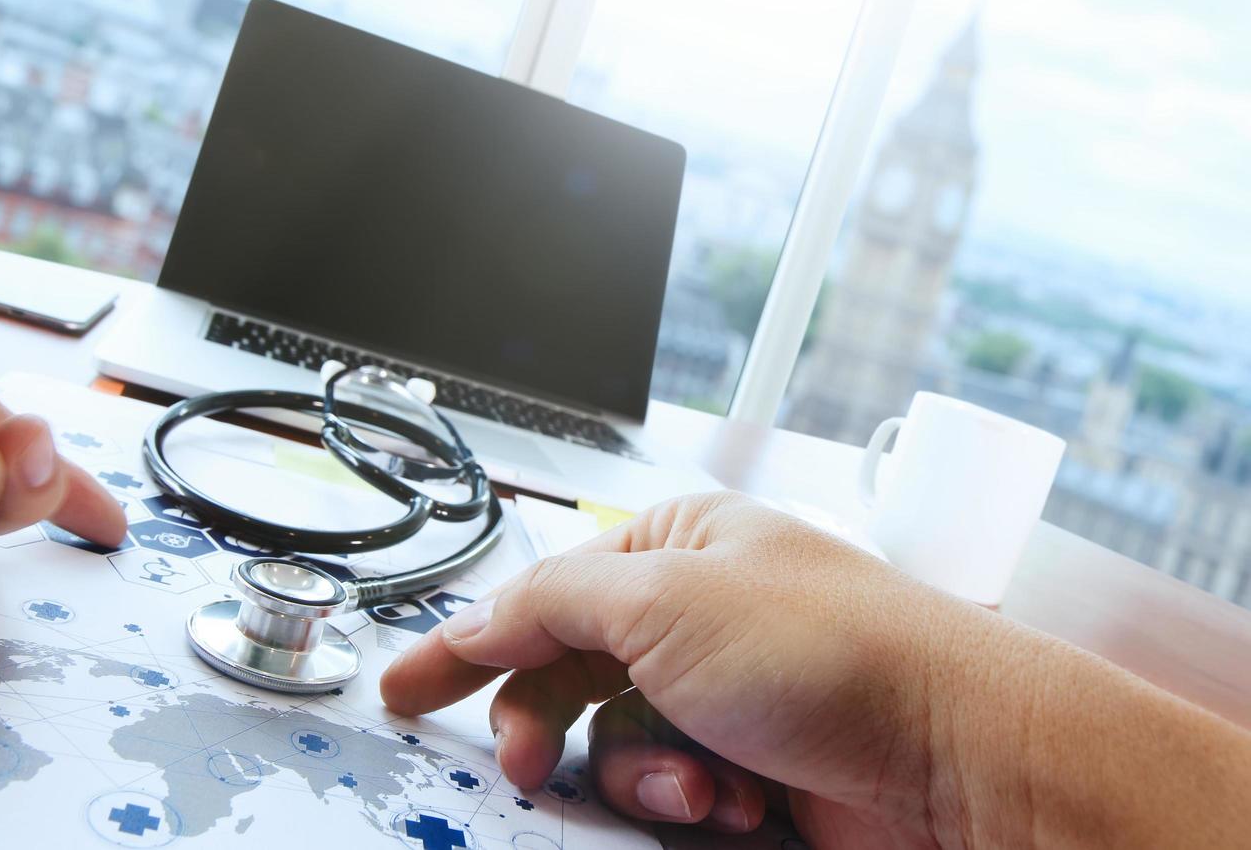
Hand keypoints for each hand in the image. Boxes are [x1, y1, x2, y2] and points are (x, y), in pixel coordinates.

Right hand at [381, 492, 1250, 847]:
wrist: (953, 756)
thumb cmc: (831, 649)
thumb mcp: (661, 600)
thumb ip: (549, 603)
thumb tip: (478, 616)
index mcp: (675, 549)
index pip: (539, 594)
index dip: (464, 645)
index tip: (401, 693)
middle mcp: (696, 616)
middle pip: (566, 682)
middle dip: (547, 732)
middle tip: (523, 767)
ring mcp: (723, 695)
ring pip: (612, 751)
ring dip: (637, 777)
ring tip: (695, 784)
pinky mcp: (751, 765)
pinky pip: (667, 794)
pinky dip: (685, 805)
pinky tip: (733, 804)